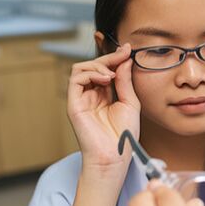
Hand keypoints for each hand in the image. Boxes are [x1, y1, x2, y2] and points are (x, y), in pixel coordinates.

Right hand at [67, 44, 140, 177]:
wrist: (115, 156)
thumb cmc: (124, 135)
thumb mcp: (130, 103)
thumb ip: (125, 82)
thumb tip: (125, 60)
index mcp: (105, 95)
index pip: (106, 70)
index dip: (115, 57)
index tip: (128, 49)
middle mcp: (92, 95)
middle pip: (93, 66)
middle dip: (109, 57)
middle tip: (123, 53)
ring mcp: (81, 99)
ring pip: (81, 69)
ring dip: (98, 65)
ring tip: (112, 74)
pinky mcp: (74, 104)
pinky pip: (75, 79)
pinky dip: (90, 73)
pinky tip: (105, 79)